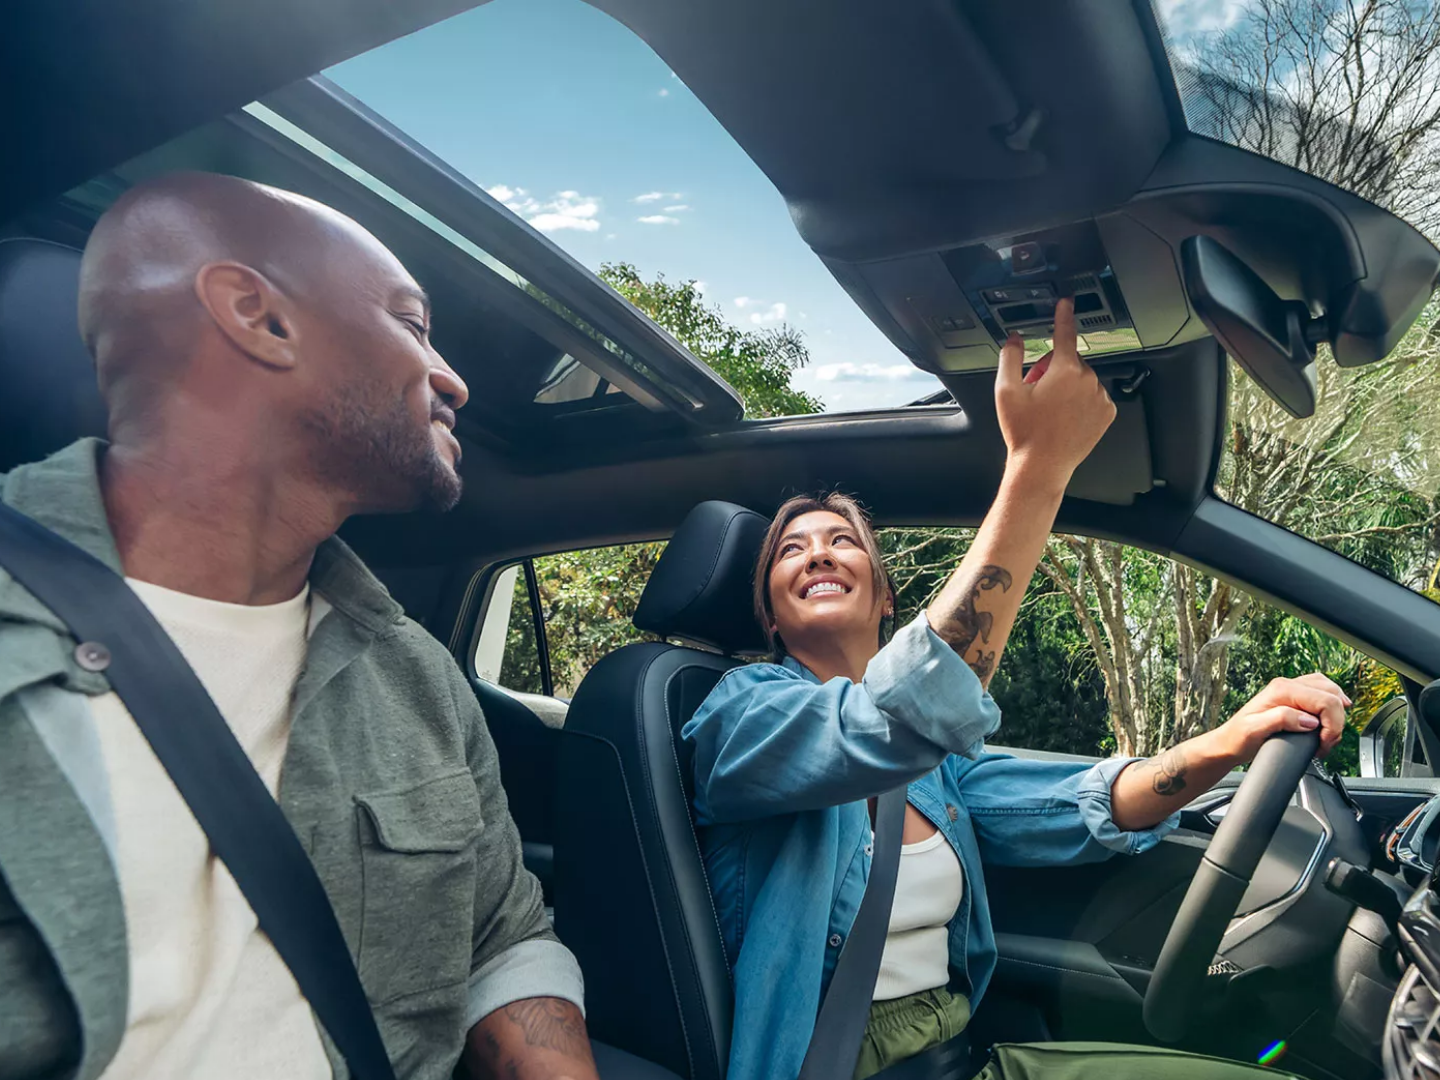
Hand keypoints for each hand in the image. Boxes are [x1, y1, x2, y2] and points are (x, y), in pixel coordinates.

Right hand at [994, 298, 1116, 489]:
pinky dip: (1081, 401)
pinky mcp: (1107, 412)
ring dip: (1067, 386)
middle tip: (1036, 392)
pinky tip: (1065, 416)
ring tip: (1050, 409)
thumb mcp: (1005, 391)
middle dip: (1052, 369)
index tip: (1066, 303)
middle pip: (1068, 360)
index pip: (1064, 333)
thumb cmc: (1024, 432)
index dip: (1063, 315)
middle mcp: (1087, 380)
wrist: (1042, 465)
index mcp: (1064, 370)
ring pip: (1082, 378)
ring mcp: (1100, 397)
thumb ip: (1010, 357)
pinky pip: (1093, 396)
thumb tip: (1014, 338)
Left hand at [1208, 672, 1349, 764]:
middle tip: (1326, 743)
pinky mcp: (1295, 698)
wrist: (1229, 742)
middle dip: (1337, 721)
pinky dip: (1333, 704)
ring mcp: (1292, 690)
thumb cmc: (1238, 738)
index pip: (1326, 700)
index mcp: (1281, 690)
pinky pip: (1323, 692)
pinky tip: (1332, 716)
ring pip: (1331, 690)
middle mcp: (1288, 685)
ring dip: (1337, 713)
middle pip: (1332, 695)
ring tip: (1327, 734)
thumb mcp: (1254, 730)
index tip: (1324, 743)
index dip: (1333, 724)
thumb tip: (1308, 720)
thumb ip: (1281, 720)